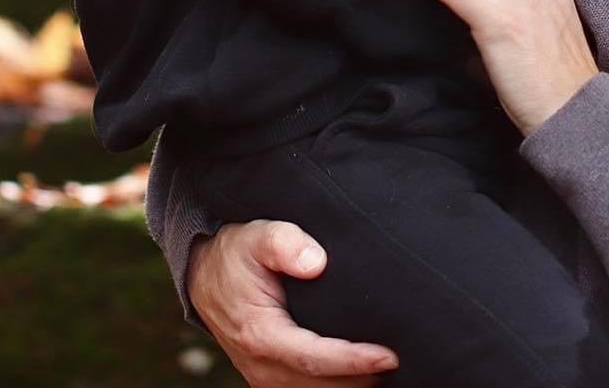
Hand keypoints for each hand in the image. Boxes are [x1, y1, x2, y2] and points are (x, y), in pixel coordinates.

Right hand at [188, 220, 398, 386]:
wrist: (204, 274)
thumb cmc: (236, 253)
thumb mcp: (257, 236)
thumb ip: (285, 244)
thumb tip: (317, 262)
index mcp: (261, 335)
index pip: (314, 358)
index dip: (353, 361)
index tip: (388, 355)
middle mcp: (263, 365)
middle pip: (321, 385)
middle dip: (362, 378)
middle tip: (403, 361)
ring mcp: (266, 375)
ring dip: (352, 384)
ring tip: (389, 369)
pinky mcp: (272, 375)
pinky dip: (336, 384)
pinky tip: (363, 373)